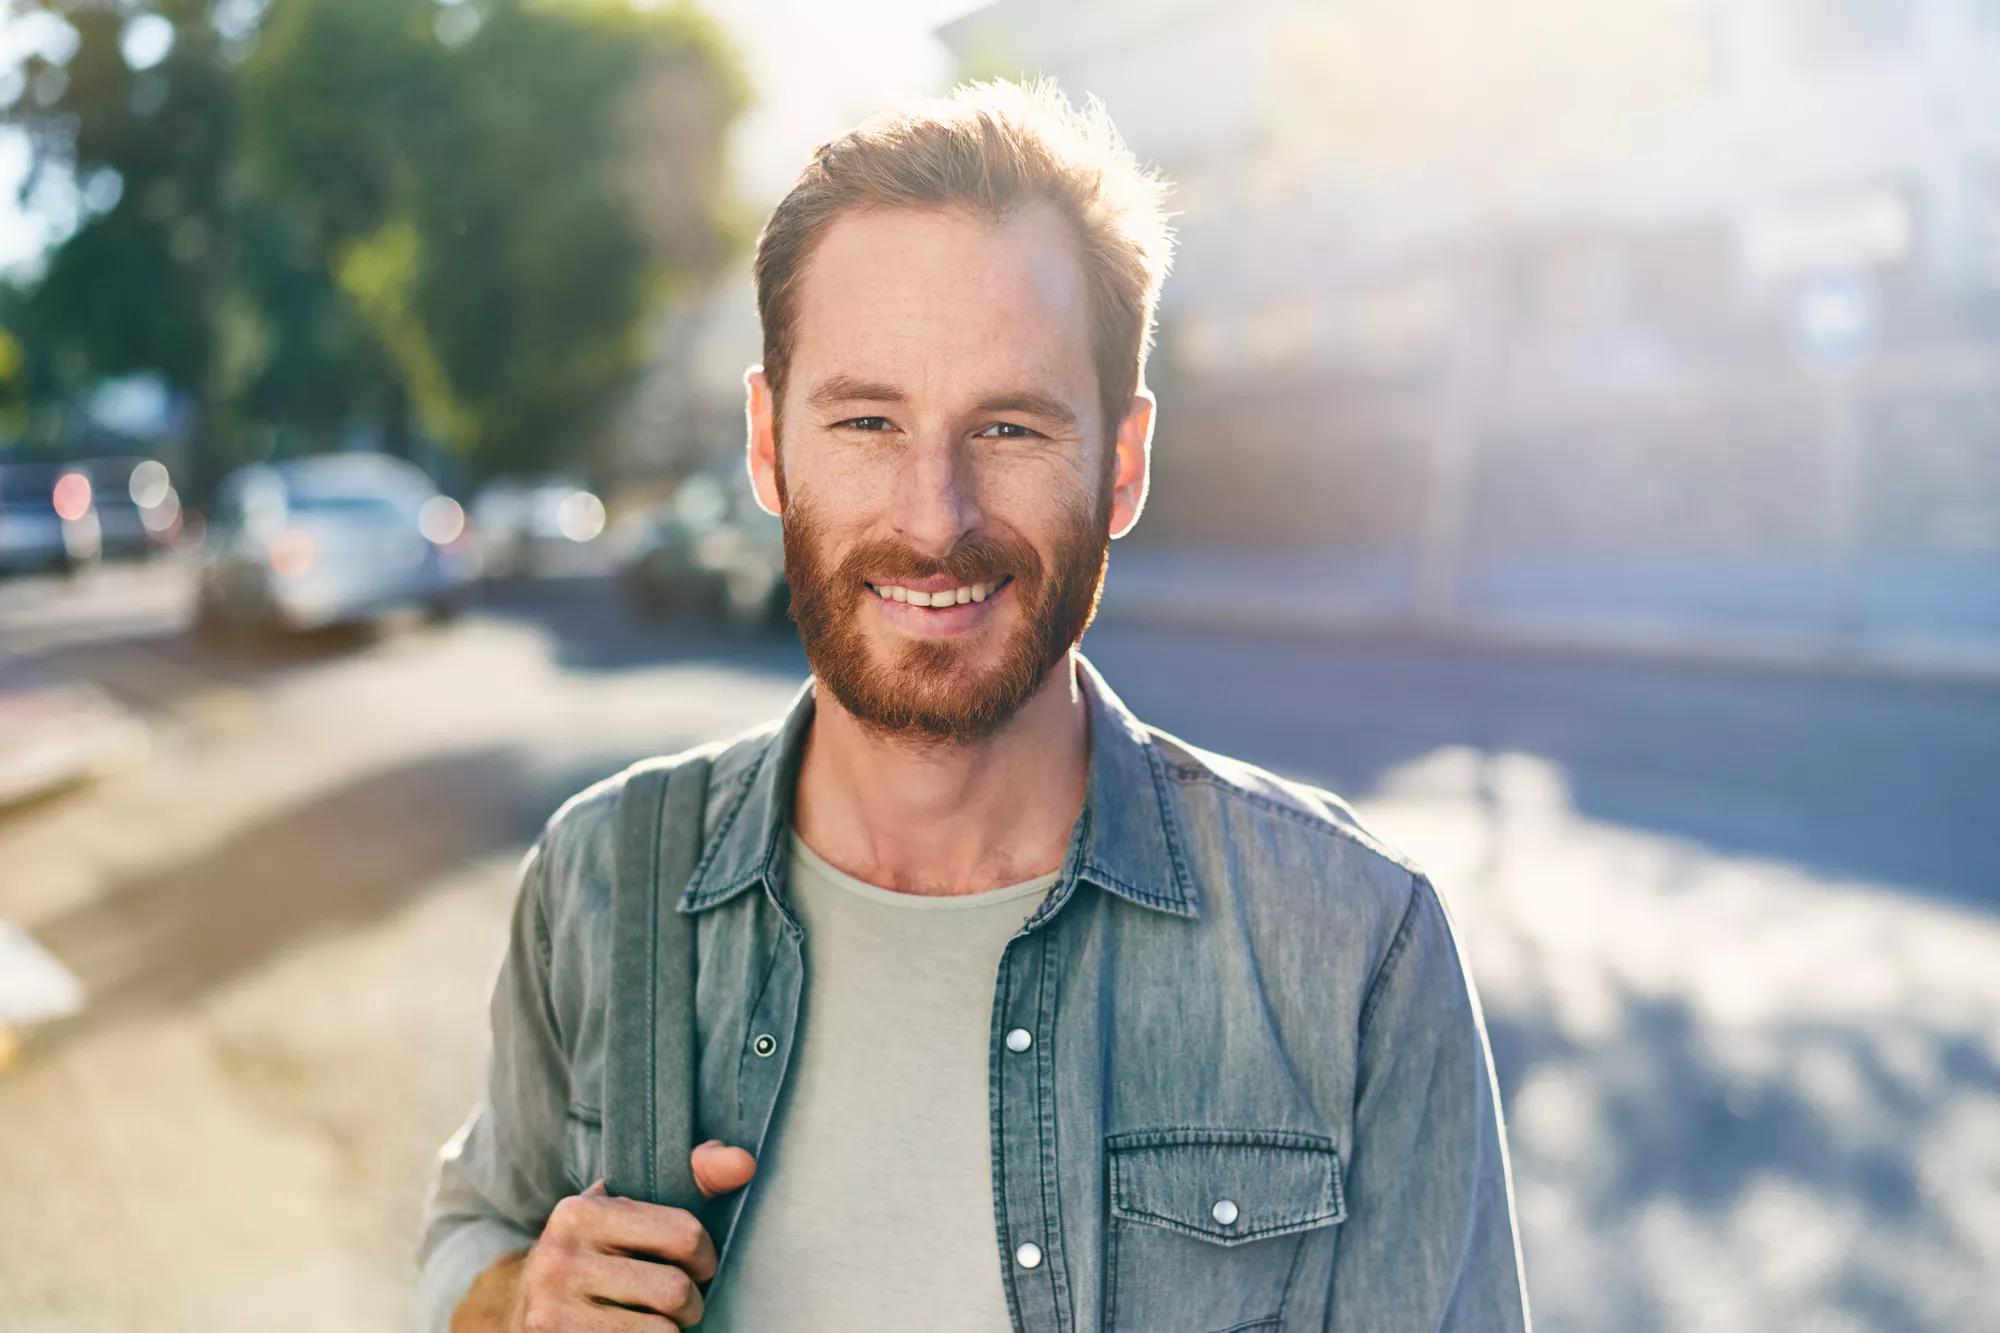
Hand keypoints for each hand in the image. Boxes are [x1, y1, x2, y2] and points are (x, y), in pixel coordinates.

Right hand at [509, 1139, 757, 1330]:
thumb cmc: (597, 1250)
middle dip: (691, 1302)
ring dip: (672, 1331)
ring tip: (659, 1320)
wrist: (521, 1302)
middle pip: (675, 1291)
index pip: (684, 1234)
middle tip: (682, 1301)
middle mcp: (560, 1259)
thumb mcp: (629, 1207)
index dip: (706, 1256)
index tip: (698, 1264)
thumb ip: (693, 1175)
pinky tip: (634, 1332)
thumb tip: (744, 1163)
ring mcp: (553, 1311)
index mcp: (581, 1212)